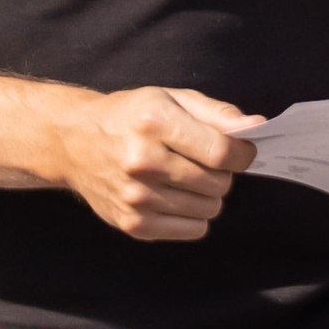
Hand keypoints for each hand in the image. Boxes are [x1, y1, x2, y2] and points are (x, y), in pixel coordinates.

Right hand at [50, 86, 258, 240]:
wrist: (73, 142)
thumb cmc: (129, 117)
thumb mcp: (170, 98)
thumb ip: (216, 113)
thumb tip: (255, 127)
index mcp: (154, 122)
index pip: (222, 152)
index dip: (242, 154)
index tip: (239, 152)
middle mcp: (143, 161)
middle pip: (219, 183)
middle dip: (221, 173)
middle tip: (202, 162)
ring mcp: (136, 196)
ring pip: (209, 209)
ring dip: (206, 195)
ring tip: (184, 178)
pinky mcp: (133, 223)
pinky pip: (193, 230)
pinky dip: (193, 216)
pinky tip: (175, 197)